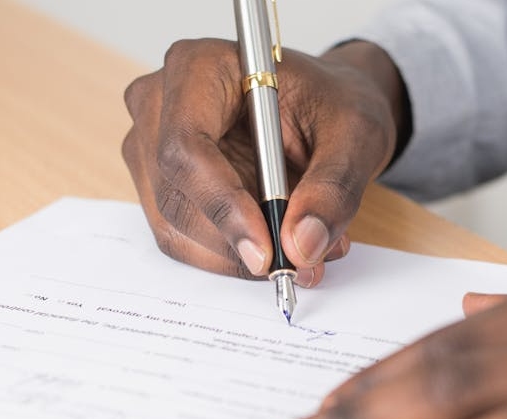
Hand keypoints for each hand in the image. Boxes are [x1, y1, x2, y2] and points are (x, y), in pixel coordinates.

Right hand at [122, 40, 406, 286]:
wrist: (324, 109)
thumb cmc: (332, 104)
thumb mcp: (356, 135)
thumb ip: (333, 188)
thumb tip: (301, 245)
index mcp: (200, 67)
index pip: (186, 146)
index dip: (222, 205)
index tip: (266, 251)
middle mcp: (159, 104)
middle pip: (175, 195)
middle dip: (236, 241)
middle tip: (299, 263)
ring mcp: (151, 146)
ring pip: (175, 226)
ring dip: (236, 254)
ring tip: (302, 249)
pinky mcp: (160, 184)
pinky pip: (182, 238)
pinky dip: (229, 255)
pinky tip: (276, 243)